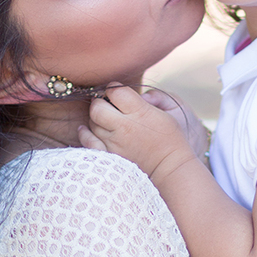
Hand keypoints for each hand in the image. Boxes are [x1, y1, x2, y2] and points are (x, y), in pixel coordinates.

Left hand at [78, 85, 201, 180]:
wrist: (170, 168)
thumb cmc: (171, 138)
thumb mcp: (170, 111)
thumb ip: (154, 97)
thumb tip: (136, 94)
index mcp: (140, 112)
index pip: (115, 91)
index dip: (115, 88)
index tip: (119, 93)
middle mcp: (124, 127)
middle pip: (97, 107)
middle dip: (100, 102)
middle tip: (108, 105)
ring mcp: (114, 143)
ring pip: (91, 123)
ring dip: (96, 118)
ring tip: (106, 119)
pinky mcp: (110, 156)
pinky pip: (88, 141)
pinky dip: (85, 133)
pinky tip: (87, 129)